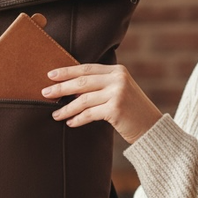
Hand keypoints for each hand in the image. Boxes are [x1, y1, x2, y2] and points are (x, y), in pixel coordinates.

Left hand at [42, 64, 162, 143]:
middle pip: (82, 82)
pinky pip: (89, 114)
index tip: (50, 75)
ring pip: (83, 99)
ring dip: (66, 108)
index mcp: (117, 71)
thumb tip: (70, 88)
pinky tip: (70, 122)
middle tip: (45, 93)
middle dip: (61, 88)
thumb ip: (100, 86)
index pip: (86, 69)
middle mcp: (118, 79)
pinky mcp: (116, 109)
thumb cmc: (132, 112)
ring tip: (55, 114)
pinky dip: (78, 119)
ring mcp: (118, 93)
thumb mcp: (119, 92)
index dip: (67, 71)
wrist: (152, 128)